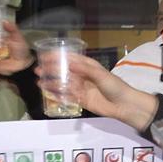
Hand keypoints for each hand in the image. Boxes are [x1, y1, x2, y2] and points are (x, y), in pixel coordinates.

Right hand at [39, 53, 158, 129]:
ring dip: (51, 82)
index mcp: (88, 66)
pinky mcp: (81, 100)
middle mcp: (83, 75)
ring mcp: (81, 88)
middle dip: (51, 69)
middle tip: (38, 69)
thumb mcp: (100, 75)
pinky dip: (57, 94)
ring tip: (39, 81)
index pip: (70, 58)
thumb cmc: (115, 86)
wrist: (124, 105)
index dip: (57, 56)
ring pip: (63, 84)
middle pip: (64, 71)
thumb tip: (69, 64)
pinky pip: (67, 96)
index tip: (45, 56)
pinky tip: (48, 92)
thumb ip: (85, 70)